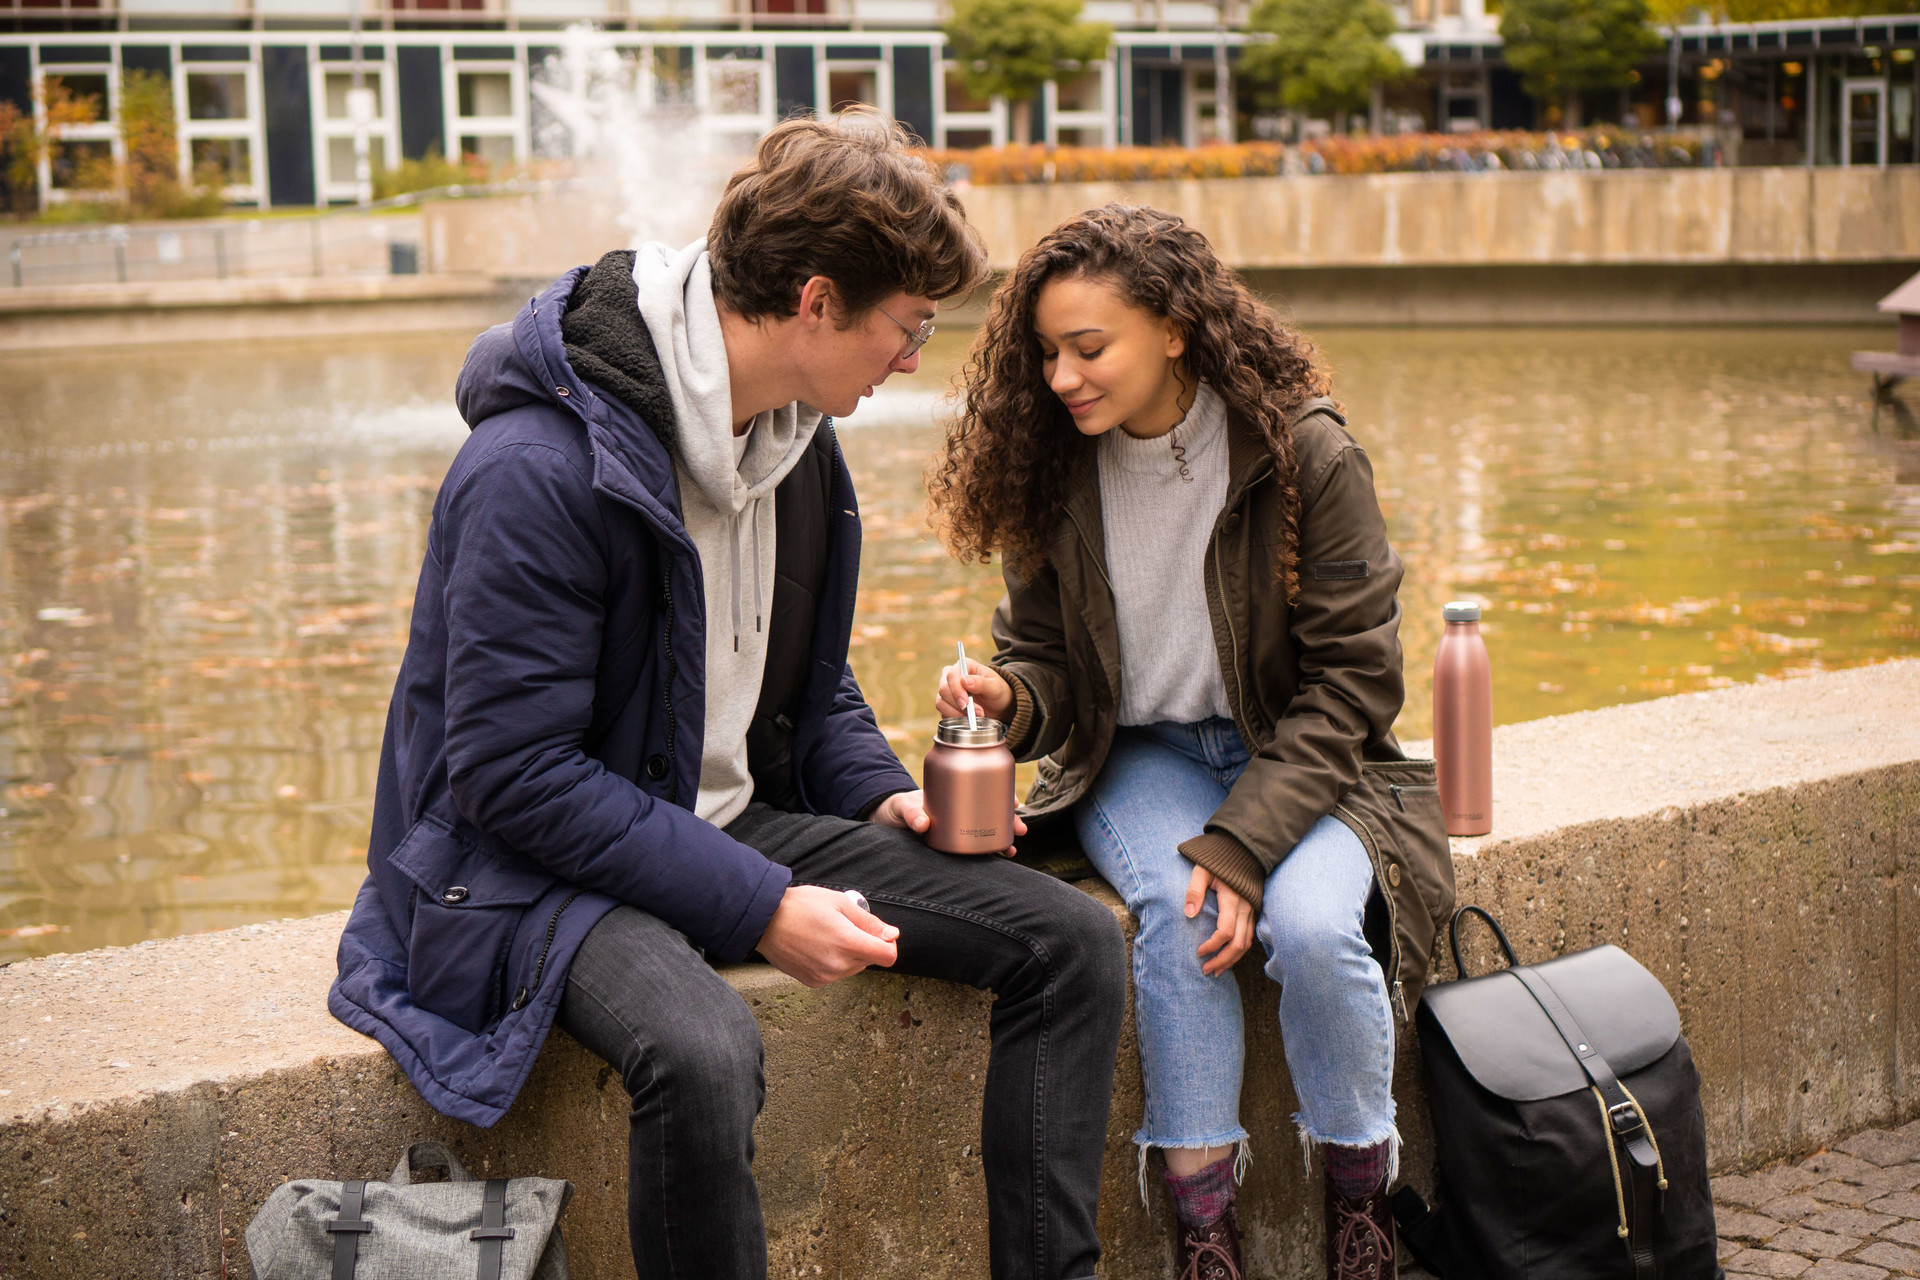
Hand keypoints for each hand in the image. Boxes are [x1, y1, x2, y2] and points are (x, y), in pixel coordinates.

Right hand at [757, 885, 898, 987]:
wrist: (764, 921)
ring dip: (848, 954)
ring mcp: (825, 976)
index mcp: (848, 943)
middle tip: (842, 926)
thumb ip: (869, 922)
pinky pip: (835, 974)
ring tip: (826, 935)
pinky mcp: (813, 981)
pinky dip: (832, 962)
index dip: (888, 943)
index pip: (888, 956)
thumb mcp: (839, 903)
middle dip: (864, 945)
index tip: (878, 934)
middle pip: (870, 961)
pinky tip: (816, 946)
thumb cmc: (800, 906)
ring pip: (853, 968)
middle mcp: (838, 965)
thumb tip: (892, 935)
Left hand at [870, 789, 1027, 856]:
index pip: (982, 789)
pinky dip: (984, 853)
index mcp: (952, 794)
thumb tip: (923, 824)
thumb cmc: (896, 807)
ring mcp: (955, 828)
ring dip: (1000, 839)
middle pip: (990, 812)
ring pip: (985, 831)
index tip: (1015, 802)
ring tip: (1011, 849)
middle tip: (1020, 829)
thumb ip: (910, 813)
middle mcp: (958, 810)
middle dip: (1008, 820)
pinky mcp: (948, 844)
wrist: (885, 821)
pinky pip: (971, 847)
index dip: (1001, 794)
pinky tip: (994, 860)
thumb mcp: (902, 806)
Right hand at [935, 658, 1013, 721]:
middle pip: (944, 689)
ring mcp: (947, 690)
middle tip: (978, 713)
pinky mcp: (945, 704)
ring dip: (957, 713)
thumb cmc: (998, 692)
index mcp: (964, 665)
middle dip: (959, 705)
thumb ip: (982, 683)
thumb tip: (964, 680)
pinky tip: (968, 719)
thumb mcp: (996, 687)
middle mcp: (952, 676)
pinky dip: (955, 718)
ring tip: (976, 717)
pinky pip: (943, 712)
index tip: (966, 704)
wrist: (998, 706)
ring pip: (941, 703)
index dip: (957, 691)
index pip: (952, 675)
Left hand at [1186, 864, 1254, 977]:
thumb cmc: (1217, 860)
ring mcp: (1251, 911)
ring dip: (1232, 960)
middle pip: (1238, 944)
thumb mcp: (1202, 870)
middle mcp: (1245, 908)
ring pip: (1246, 944)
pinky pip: (1249, 937)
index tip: (1198, 952)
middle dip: (1222, 961)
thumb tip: (1189, 915)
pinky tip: (1228, 958)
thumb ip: (1194, 891)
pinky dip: (1239, 951)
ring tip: (1216, 971)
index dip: (1212, 945)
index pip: (1225, 931)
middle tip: (1206, 970)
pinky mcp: (1253, 912)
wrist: (1241, 850)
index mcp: (1232, 899)